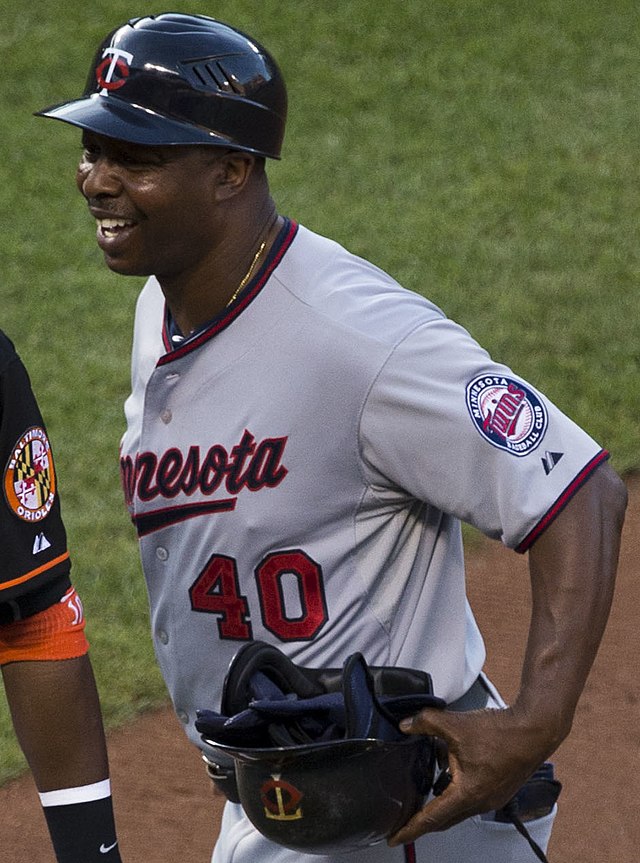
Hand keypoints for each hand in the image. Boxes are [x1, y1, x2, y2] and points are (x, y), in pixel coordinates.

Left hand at [388, 705, 553, 845]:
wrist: (534, 730)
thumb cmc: (501, 733)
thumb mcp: (456, 724)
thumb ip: (426, 723)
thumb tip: (407, 725)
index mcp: (467, 794)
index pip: (432, 818)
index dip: (410, 829)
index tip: (395, 838)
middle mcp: (480, 803)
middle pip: (445, 818)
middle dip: (424, 821)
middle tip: (405, 821)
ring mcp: (492, 799)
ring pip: (459, 808)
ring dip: (442, 802)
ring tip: (425, 791)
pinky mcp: (499, 790)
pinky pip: (472, 799)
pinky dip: (457, 791)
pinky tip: (451, 771)